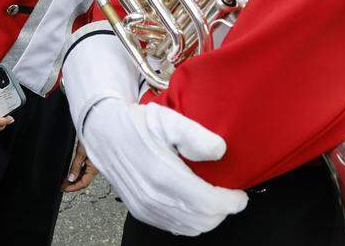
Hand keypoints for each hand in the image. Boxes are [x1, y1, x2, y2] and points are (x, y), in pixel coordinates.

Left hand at [62, 141, 97, 191]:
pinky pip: (83, 170)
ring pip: (83, 176)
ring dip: (74, 180)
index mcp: (94, 168)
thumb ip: (76, 166)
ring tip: (64, 182)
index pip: (83, 183)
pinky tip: (70, 175)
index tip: (64, 188)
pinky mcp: (90, 160)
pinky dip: (76, 174)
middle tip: (62, 186)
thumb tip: (70, 178)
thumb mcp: (81, 153)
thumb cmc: (91, 138)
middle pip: (83, 181)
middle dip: (72, 185)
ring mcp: (92, 165)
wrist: (94, 129)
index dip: (73, 187)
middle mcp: (94, 168)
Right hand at [81, 100, 246, 235]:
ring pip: (190, 227)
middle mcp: (153, 197)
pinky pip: (174, 227)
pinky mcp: (140, 211)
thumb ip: (197, 135)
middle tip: (229, 196)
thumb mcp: (168, 118)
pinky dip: (190, 221)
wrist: (103, 131)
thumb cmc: (137, 123)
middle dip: (223, 211)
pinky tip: (194, 204)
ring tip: (214, 199)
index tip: (240, 194)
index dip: (231, 202)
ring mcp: (145, 207)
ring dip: (208, 218)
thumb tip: (220, 151)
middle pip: (202, 220)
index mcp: (163, 175)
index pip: (209, 203)